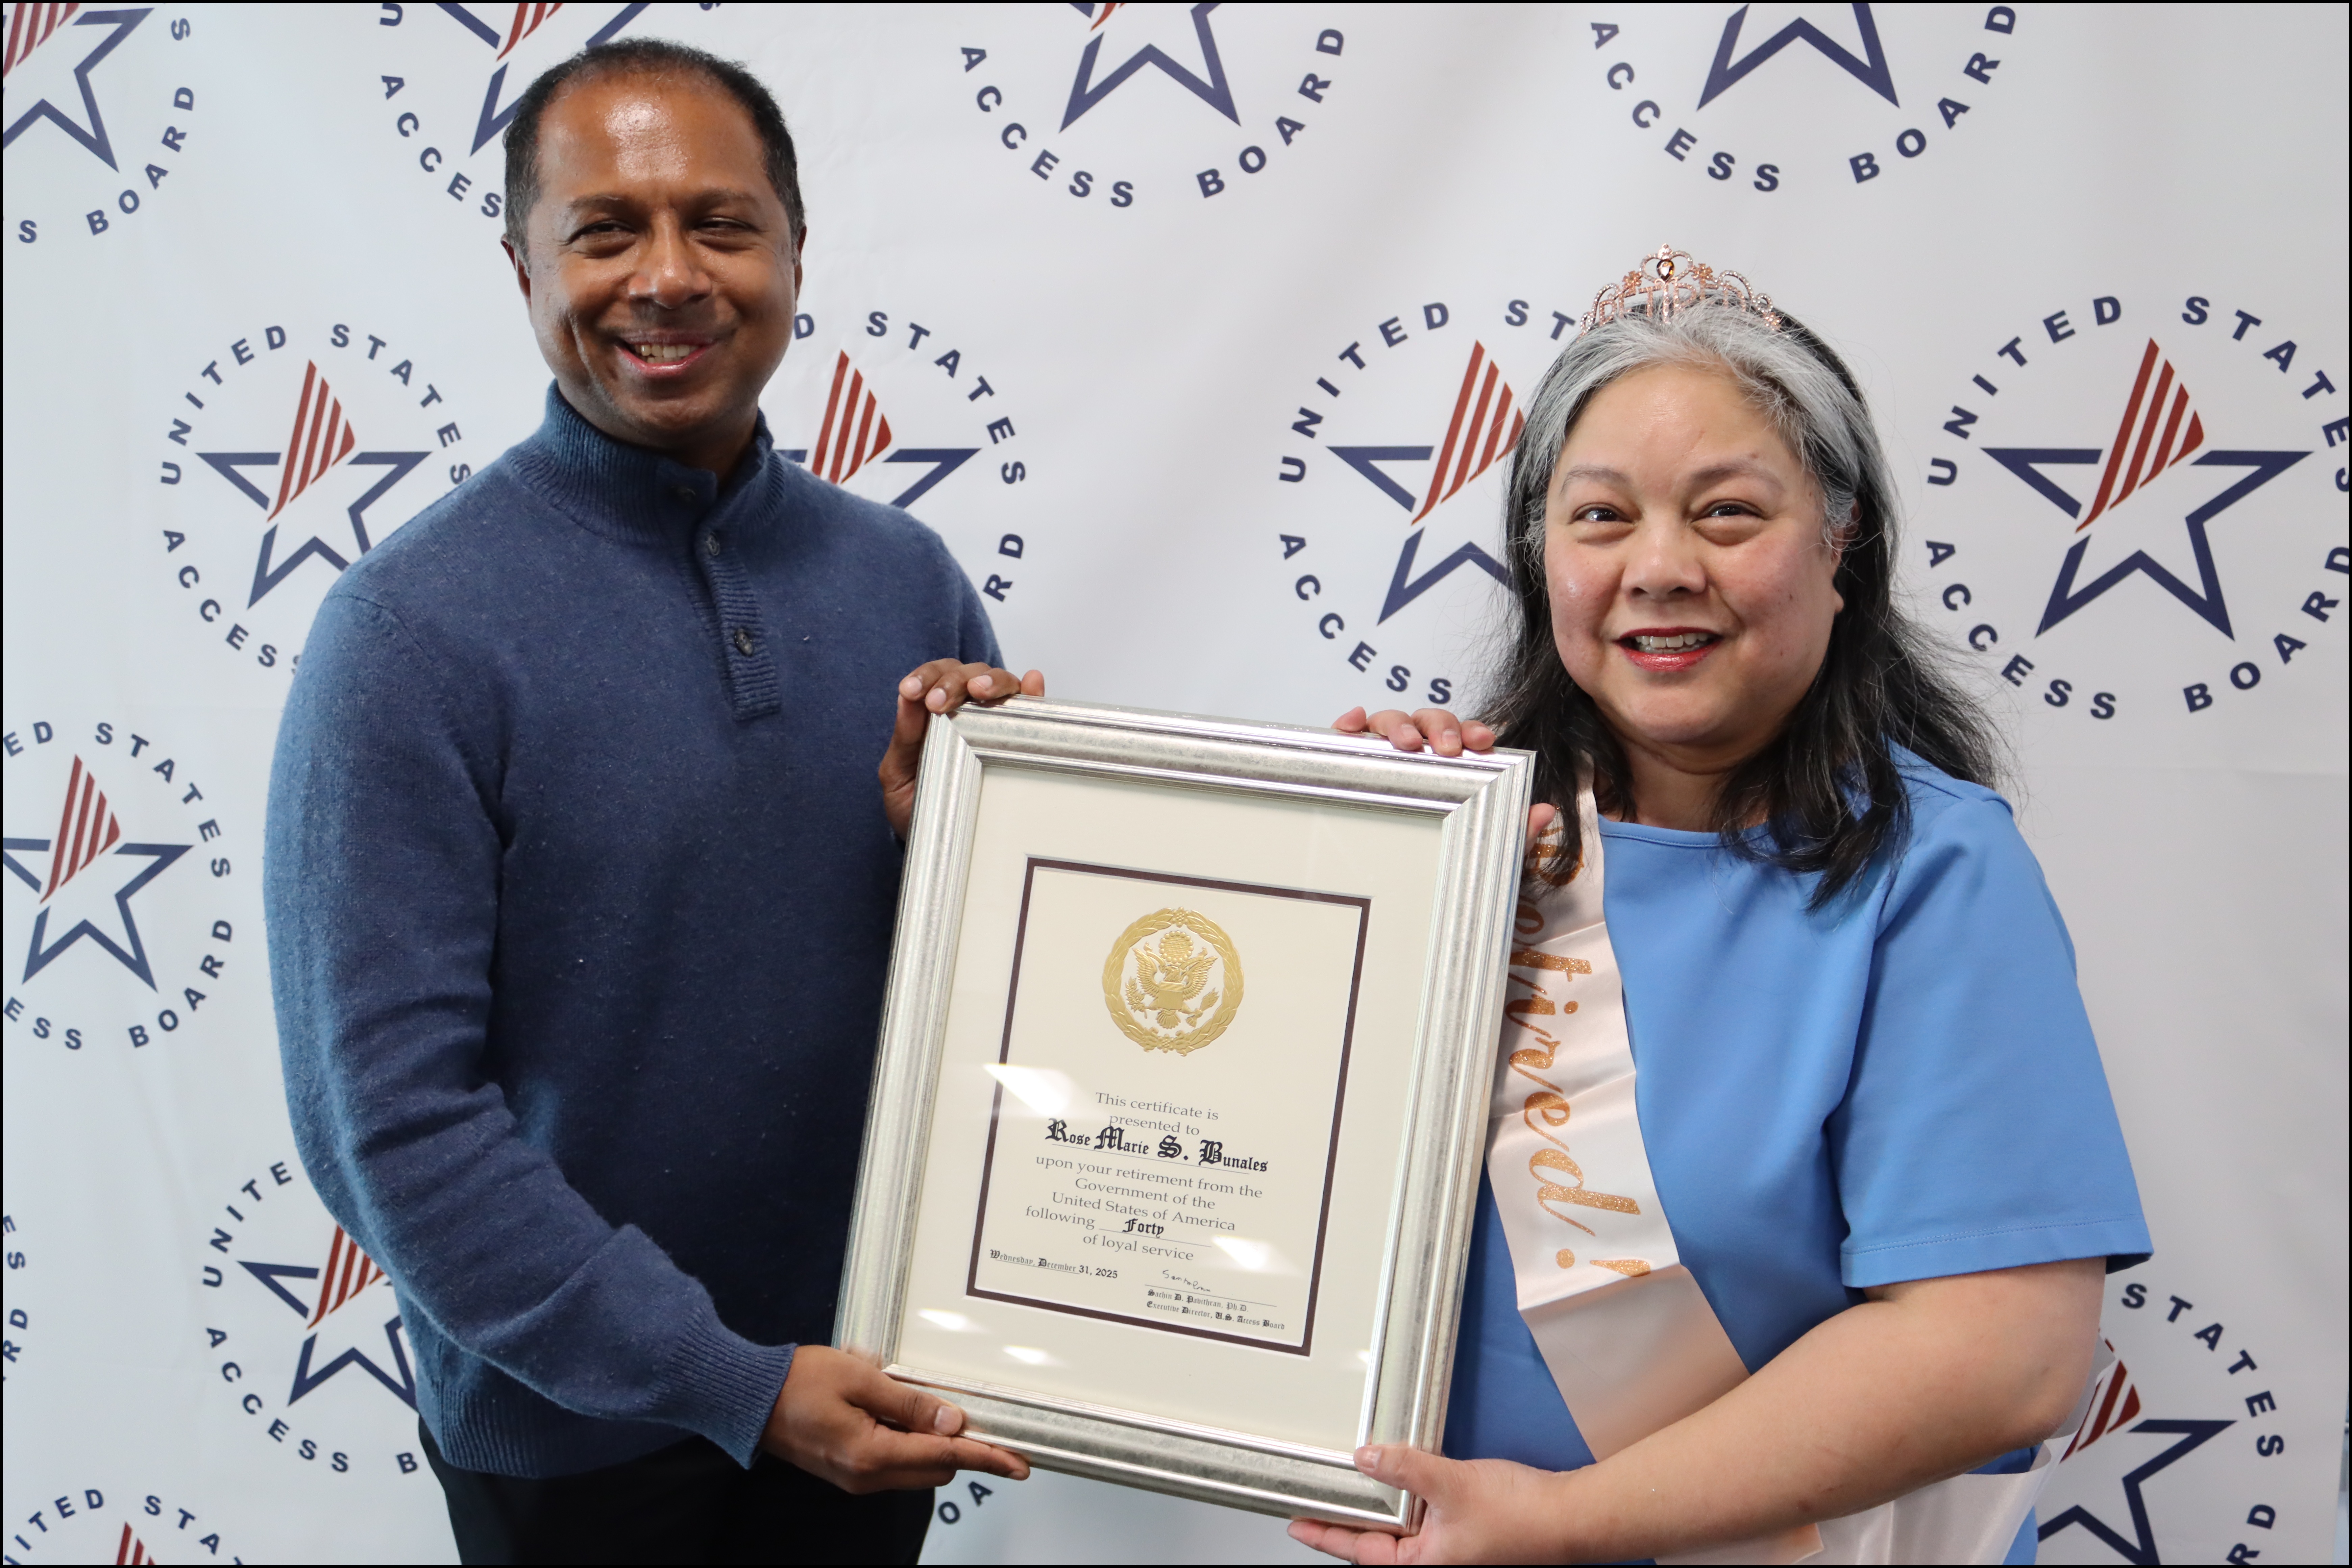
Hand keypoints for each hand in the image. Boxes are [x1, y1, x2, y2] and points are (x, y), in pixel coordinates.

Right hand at [761, 1344, 1030, 1493]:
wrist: (751, 1398)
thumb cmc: (799, 1382)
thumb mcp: (863, 1379)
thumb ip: (911, 1402)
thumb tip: (953, 1421)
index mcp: (871, 1454)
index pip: (945, 1459)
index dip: (986, 1458)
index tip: (1017, 1463)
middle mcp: (866, 1476)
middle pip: (936, 1470)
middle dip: (960, 1447)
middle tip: (976, 1415)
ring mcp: (856, 1478)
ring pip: (916, 1468)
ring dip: (931, 1442)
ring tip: (918, 1400)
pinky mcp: (849, 1470)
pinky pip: (894, 1462)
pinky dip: (907, 1441)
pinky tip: (894, 1408)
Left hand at [881, 660, 1044, 836]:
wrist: (939, 844)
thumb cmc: (917, 805)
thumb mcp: (897, 775)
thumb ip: (903, 737)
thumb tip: (906, 698)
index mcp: (933, 710)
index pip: (935, 675)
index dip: (925, 676)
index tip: (912, 692)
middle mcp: (967, 708)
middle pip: (968, 672)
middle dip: (953, 680)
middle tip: (938, 702)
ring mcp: (996, 720)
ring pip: (1000, 682)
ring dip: (991, 681)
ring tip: (980, 691)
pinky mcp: (1021, 737)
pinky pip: (1031, 709)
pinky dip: (1033, 692)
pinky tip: (1033, 683)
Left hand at [1288, 1444, 1572, 1563]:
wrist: (1570, 1516)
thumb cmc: (1523, 1516)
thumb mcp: (1452, 1485)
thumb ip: (1405, 1469)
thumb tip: (1366, 1458)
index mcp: (1425, 1565)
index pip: (1359, 1552)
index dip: (1325, 1535)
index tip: (1296, 1523)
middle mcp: (1434, 1561)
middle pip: (1376, 1541)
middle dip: (1346, 1520)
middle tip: (1316, 1496)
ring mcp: (1450, 1545)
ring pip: (1399, 1526)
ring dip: (1378, 1504)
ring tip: (1350, 1480)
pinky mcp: (1464, 1528)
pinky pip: (1423, 1514)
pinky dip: (1406, 1496)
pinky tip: (1399, 1473)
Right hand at [1333, 707, 1557, 842]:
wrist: (1396, 891)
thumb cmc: (1436, 859)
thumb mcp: (1479, 851)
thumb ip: (1513, 832)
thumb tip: (1545, 811)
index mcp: (1449, 765)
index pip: (1462, 736)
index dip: (1472, 731)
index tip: (1483, 741)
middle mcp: (1417, 754)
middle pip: (1427, 721)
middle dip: (1439, 727)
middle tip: (1446, 749)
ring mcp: (1382, 754)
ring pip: (1389, 722)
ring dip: (1398, 725)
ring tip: (1406, 744)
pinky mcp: (1349, 760)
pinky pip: (1349, 733)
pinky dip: (1350, 722)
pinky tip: (1352, 725)